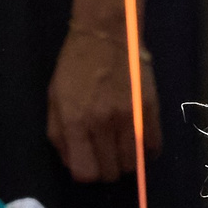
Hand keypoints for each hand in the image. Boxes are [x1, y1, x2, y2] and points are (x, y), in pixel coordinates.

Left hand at [48, 23, 161, 181]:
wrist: (106, 34)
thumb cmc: (75, 66)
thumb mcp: (55, 99)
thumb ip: (59, 135)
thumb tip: (73, 163)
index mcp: (75, 121)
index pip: (85, 172)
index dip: (87, 173)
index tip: (89, 162)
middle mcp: (102, 123)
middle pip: (111, 172)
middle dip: (107, 168)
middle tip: (106, 153)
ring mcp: (129, 118)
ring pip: (133, 164)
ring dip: (127, 161)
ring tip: (122, 146)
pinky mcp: (150, 111)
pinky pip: (153, 147)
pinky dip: (146, 151)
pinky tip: (138, 139)